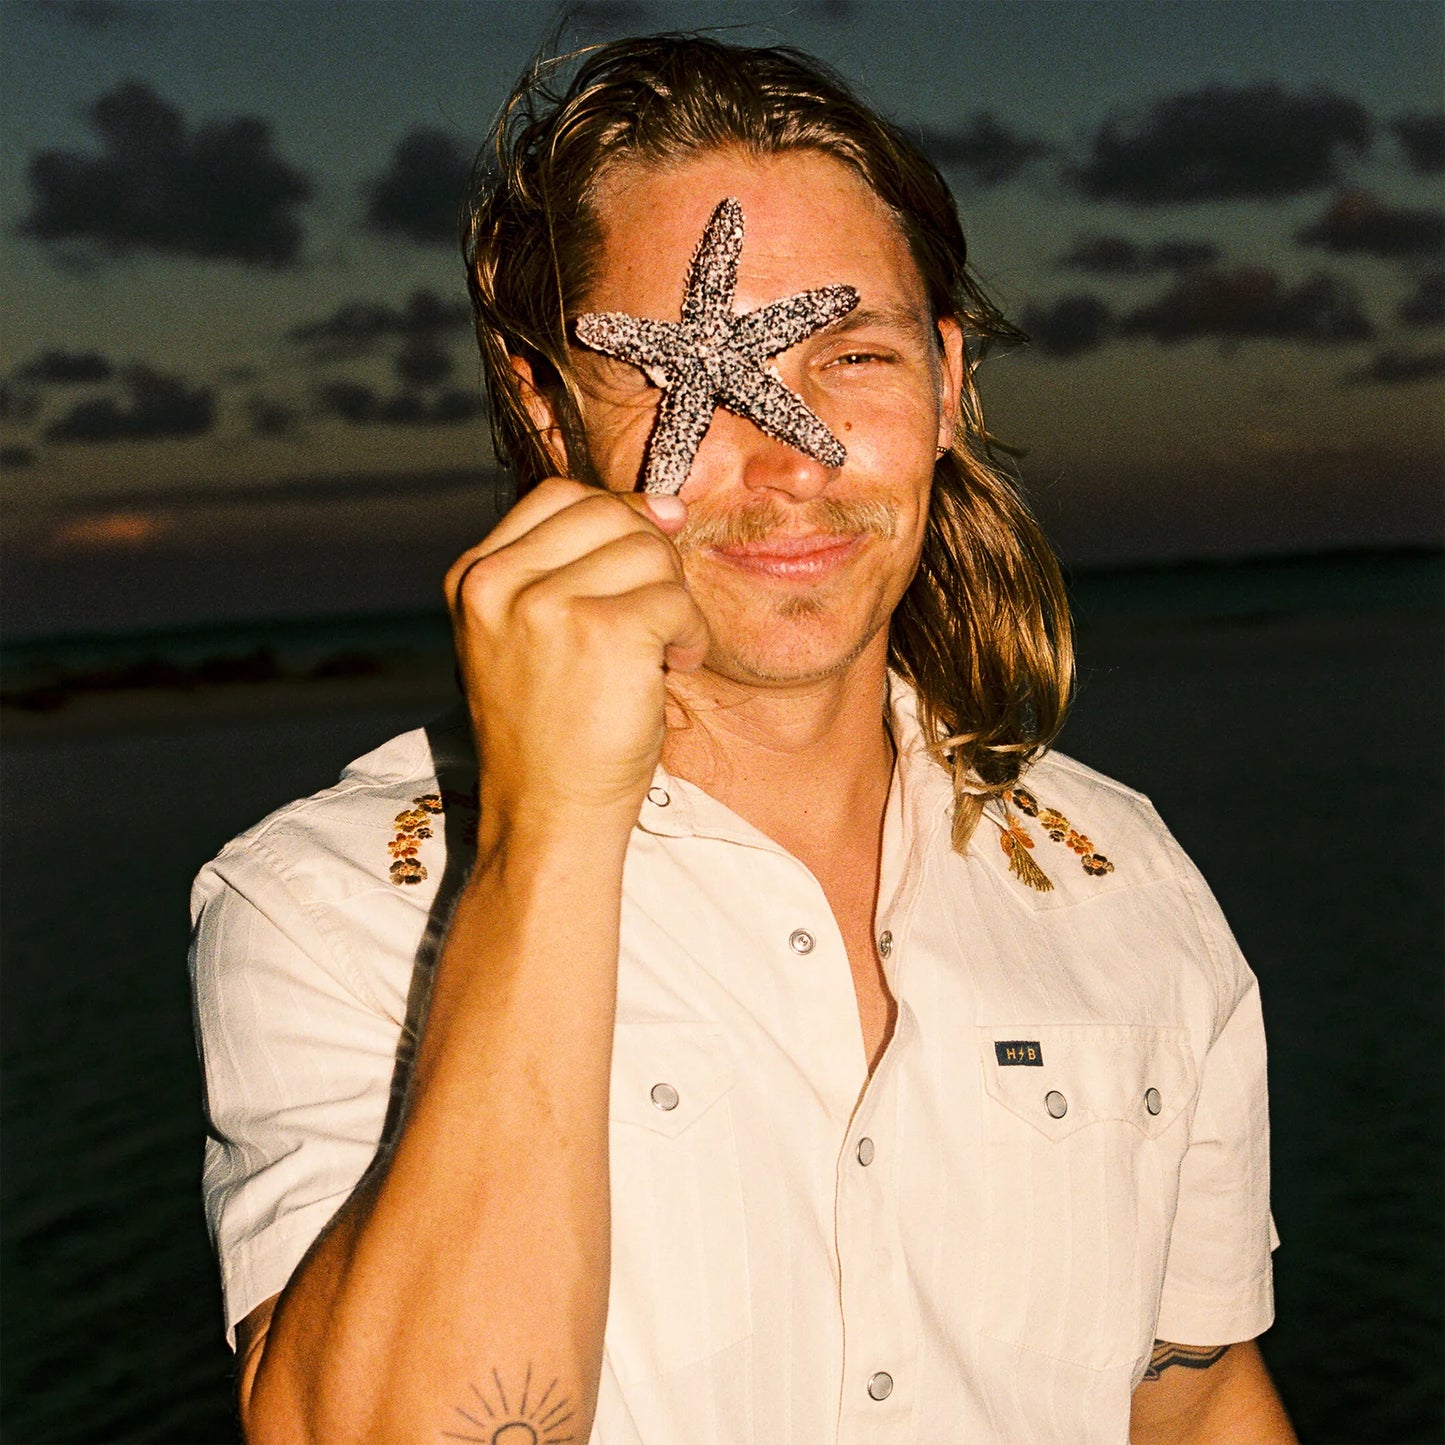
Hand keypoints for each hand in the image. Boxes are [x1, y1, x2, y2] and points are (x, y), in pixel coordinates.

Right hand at [445, 478, 710, 830]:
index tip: (643, 563)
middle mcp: (500, 583)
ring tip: (664, 649)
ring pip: (649, 552)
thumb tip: (666, 502)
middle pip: (610, 514)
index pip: (560, 496)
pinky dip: (691, 633)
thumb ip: (573, 566)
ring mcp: (546, 604)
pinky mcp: (602, 631)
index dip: (616, 517)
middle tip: (656, 616)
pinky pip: (676, 599)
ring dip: (674, 601)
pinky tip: (675, 667)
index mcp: (474, 577)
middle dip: (650, 559)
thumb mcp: (529, 635)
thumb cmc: (552, 731)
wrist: (548, 815)